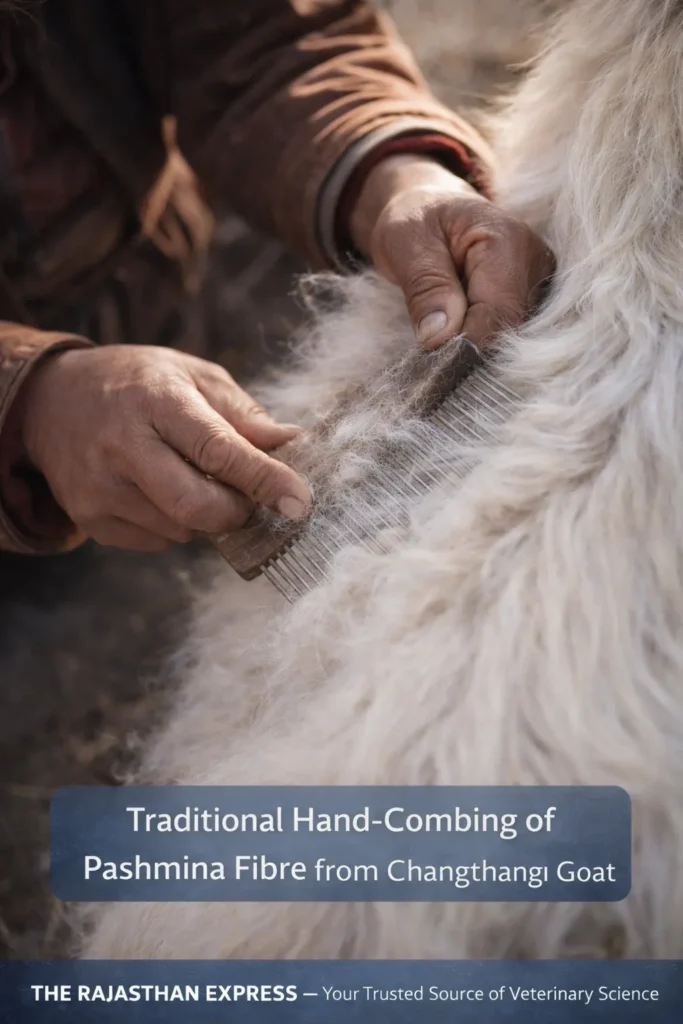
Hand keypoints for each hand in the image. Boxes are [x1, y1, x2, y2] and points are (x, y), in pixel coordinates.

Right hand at [19, 345, 311, 550]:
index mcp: (156, 399)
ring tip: (194, 479)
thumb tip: (292, 443)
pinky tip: (161, 491)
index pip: (217, 449)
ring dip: (206, 517)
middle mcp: (121, 445)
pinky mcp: (89, 517)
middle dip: (236, 512)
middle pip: (194, 506)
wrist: (50, 400)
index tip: (298, 501)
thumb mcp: (192, 376)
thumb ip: (243, 414)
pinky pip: (157, 542)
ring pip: (180, 530)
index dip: (263, 479)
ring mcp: (99, 486)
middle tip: (248, 498)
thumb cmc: (138, 383)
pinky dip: (176, 525)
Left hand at [349, 154, 554, 349]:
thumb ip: (426, 288)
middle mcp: (537, 261)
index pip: (497, 313)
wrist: (431, 209)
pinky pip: (514, 335)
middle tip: (432, 354)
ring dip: (478, 349)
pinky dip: (486, 343)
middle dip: (471, 350)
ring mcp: (541, 283)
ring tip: (443, 339)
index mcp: (507, 240)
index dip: (466, 344)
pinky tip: (461, 337)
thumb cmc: (417, 222)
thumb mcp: (407, 245)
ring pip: (515, 338)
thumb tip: (439, 338)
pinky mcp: (535, 300)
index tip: (432, 360)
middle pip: (511, 330)